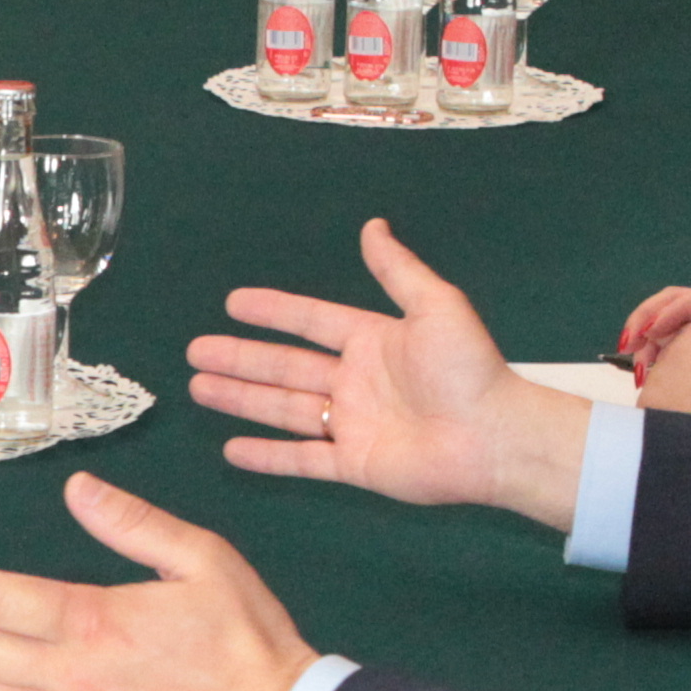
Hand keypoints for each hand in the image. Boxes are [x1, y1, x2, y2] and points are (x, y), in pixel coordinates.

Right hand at [188, 217, 595, 529]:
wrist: (493, 436)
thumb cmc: (469, 370)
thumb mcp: (436, 306)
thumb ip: (397, 270)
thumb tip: (373, 226)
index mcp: (372, 342)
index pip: (310, 322)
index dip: (273, 312)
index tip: (234, 303)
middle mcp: (356, 382)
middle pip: (285, 366)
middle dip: (240, 358)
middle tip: (196, 350)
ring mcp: (352, 425)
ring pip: (283, 409)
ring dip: (241, 399)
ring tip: (199, 388)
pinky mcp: (354, 465)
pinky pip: (302, 459)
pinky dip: (267, 457)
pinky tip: (232, 450)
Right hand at [618, 282, 690, 379]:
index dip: (680, 311)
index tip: (655, 332)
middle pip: (681, 297)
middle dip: (649, 316)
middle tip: (630, 348)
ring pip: (675, 313)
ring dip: (648, 332)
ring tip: (634, 368)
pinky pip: (681, 333)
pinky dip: (659, 347)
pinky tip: (650, 375)